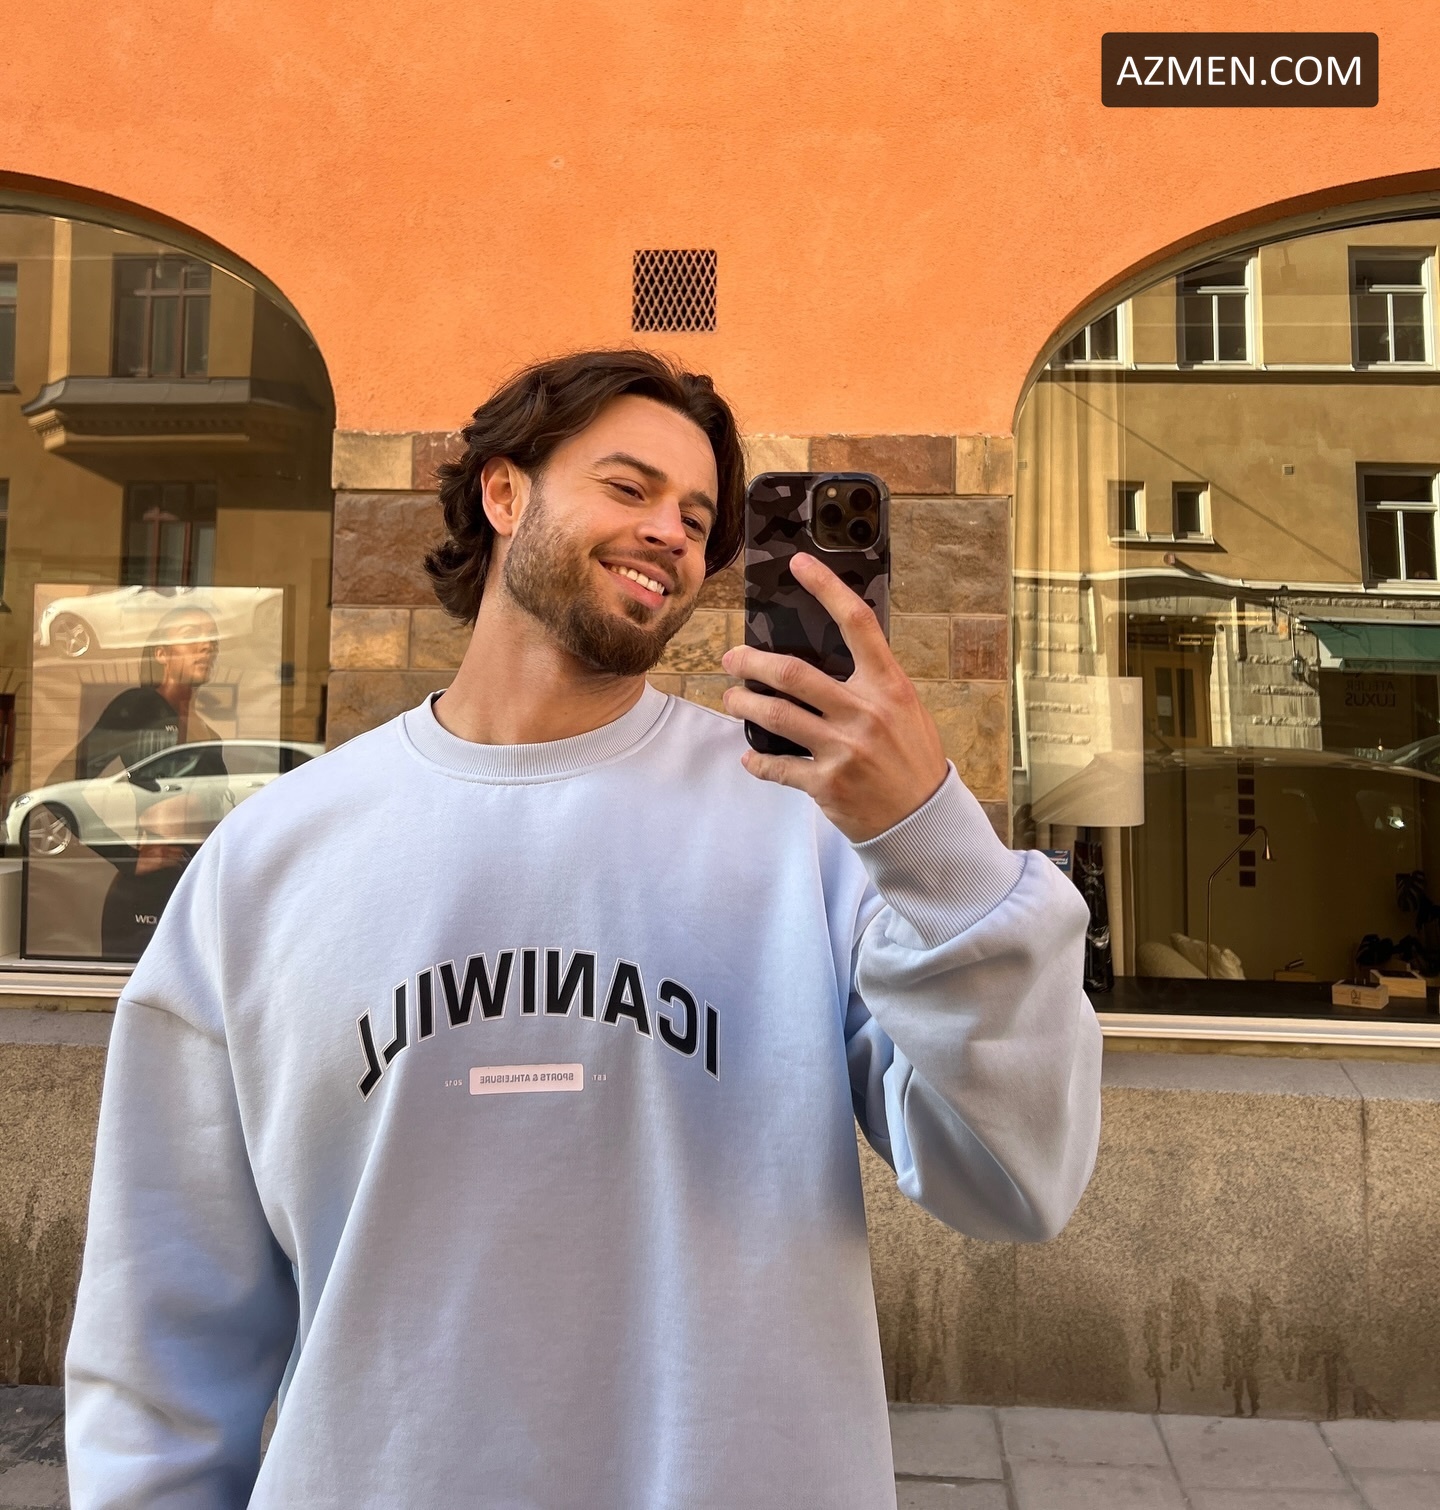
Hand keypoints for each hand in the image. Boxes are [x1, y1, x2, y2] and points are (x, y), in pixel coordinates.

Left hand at [720, 552, 948, 842]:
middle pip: (792, 673)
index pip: (856, 623)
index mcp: (888, 686)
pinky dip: (756, 760)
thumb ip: (870, 683)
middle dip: (750, 661)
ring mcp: (843, 749)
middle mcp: (864, 712)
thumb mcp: (905, 710)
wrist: (923, 820)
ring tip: (731, 699)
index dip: (826, 588)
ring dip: (743, 703)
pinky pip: (776, 765)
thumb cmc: (912, 759)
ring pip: (774, 715)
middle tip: (731, 658)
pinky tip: (749, 755)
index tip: (799, 564)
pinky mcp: (826, 783)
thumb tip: (829, 654)